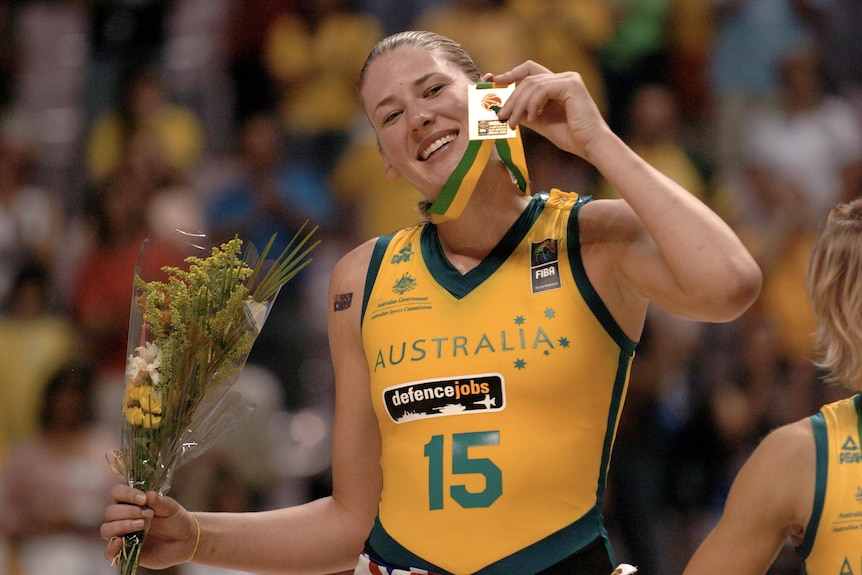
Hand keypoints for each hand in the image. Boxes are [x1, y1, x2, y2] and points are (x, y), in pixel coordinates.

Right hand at [101, 484, 196, 569]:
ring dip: (121, 526)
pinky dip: (111, 548)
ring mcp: (123, 535)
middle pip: (110, 511)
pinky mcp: (125, 552)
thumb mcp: (171, 508)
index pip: (117, 492)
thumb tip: (149, 495)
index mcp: (132, 502)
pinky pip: (109, 552)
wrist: (185, 540)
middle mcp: (124, 517)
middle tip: (148, 515)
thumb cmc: (175, 520)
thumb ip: (159, 502)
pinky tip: (121, 542)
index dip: (126, 494)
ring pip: (106, 530)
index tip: (143, 499)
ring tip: (141, 525)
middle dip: (127, 512)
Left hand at [483, 61, 610, 158]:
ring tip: (513, 122)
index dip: (509, 74)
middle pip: (527, 78)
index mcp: (557, 84)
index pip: (529, 72)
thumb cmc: (571, 136)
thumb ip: (526, 113)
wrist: (590, 145)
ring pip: (532, 84)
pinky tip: (531, 118)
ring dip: (518, 104)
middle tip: (500, 115)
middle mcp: (564, 78)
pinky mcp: (572, 85)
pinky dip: (532, 104)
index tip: (491, 80)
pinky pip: (542, 89)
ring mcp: (569, 79)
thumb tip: (504, 110)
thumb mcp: (541, 123)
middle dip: (510, 97)